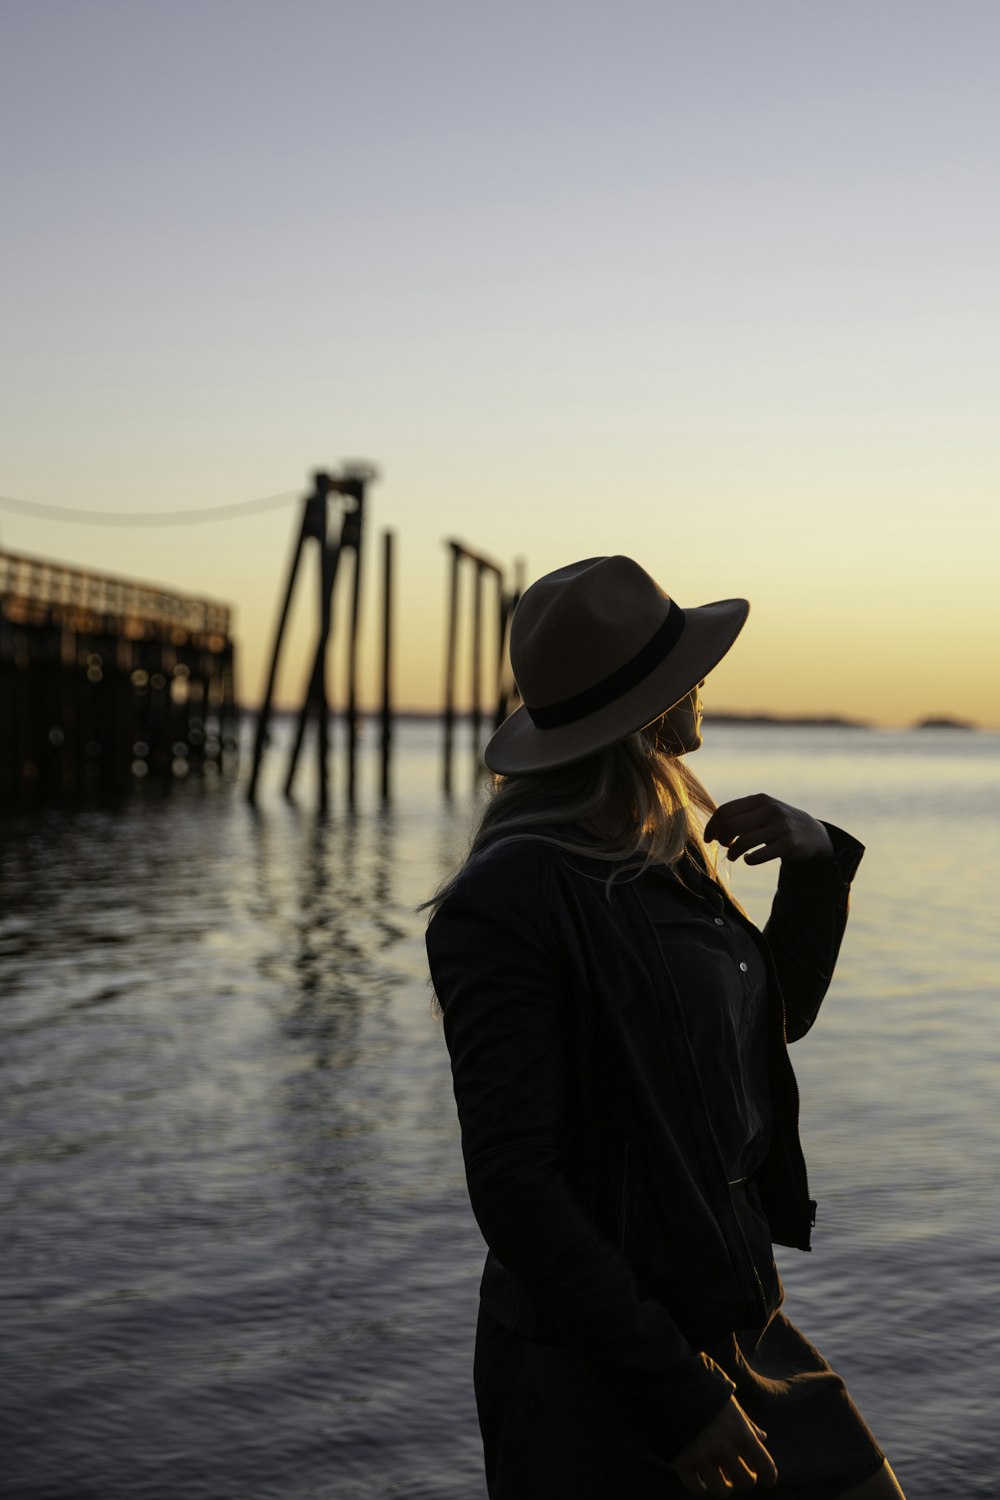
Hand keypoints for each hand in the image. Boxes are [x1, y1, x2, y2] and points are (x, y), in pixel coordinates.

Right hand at [670, 1395, 777, 1493]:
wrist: (669, 1379)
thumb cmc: (703, 1386)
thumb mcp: (730, 1402)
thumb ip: (746, 1423)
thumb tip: (763, 1437)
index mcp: (741, 1433)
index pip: (766, 1468)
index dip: (768, 1475)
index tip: (766, 1477)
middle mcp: (725, 1449)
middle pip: (746, 1482)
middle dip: (745, 1478)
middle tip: (739, 1471)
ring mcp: (703, 1458)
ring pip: (722, 1490)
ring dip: (723, 1485)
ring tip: (720, 1478)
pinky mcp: (682, 1462)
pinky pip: (696, 1488)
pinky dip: (699, 1486)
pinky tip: (700, 1479)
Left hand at [704, 794, 833, 865]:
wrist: (812, 833)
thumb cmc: (778, 822)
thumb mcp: (763, 810)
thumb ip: (741, 813)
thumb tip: (713, 827)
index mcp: (760, 799)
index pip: (726, 811)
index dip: (712, 826)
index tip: (708, 838)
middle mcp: (770, 810)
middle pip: (732, 825)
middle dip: (722, 839)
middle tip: (724, 846)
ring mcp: (780, 827)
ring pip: (743, 841)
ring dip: (733, 852)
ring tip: (733, 855)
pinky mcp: (788, 844)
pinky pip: (758, 855)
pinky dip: (749, 860)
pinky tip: (748, 859)